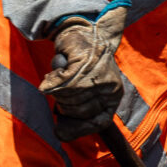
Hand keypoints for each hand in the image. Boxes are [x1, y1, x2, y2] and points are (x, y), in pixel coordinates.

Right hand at [35, 4, 128, 140]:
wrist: (84, 32)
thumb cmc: (82, 65)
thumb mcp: (85, 92)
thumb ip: (77, 114)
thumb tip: (60, 134)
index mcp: (114, 96)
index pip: (98, 123)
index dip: (78, 128)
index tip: (61, 129)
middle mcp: (110, 87)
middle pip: (78, 110)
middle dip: (63, 103)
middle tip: (61, 89)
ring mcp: (98, 74)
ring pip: (68, 96)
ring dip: (56, 89)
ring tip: (59, 76)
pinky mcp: (83, 61)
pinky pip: (61, 82)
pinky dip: (52, 79)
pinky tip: (56, 70)